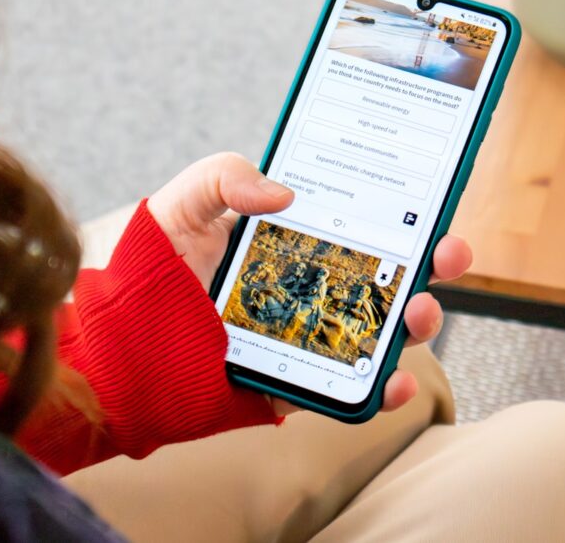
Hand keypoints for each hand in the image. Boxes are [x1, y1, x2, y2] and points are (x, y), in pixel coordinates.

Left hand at [146, 152, 472, 415]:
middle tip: (446, 251)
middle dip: (432, 262)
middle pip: (389, 273)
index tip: (436, 199)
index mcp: (295, 238)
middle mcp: (313, 285)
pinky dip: (382, 387)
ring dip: (417, 321)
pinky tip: (393, 378)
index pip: (364, 220)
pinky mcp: (299, 381)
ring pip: (383, 329)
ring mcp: (310, 334)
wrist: (118, 347)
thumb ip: (224, 176)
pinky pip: (351, 387)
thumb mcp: (182, 203)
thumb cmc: (150, 269)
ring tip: (419, 310)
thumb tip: (283, 194)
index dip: (407, 210)